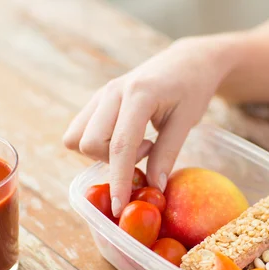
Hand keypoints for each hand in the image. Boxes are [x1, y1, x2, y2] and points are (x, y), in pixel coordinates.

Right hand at [63, 36, 236, 215]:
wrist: (187, 61)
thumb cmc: (192, 89)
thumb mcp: (186, 121)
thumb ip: (167, 154)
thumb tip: (153, 188)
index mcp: (138, 95)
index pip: (120, 146)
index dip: (118, 181)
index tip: (119, 208)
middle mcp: (112, 92)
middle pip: (89, 143)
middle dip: (112, 162)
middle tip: (146, 151)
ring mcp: (101, 94)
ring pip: (76, 137)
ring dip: (101, 153)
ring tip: (135, 144)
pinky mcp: (98, 99)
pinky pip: (80, 130)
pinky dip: (97, 144)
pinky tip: (125, 138)